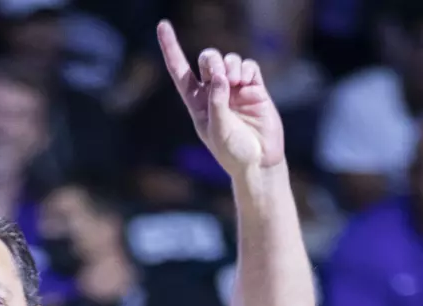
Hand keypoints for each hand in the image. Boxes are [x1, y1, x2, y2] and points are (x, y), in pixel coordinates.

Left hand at [156, 20, 285, 176]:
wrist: (259, 162)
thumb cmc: (234, 152)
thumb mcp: (218, 130)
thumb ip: (216, 101)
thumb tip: (219, 75)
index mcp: (197, 103)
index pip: (179, 70)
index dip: (171, 47)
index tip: (163, 25)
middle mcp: (214, 92)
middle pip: (207, 59)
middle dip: (212, 60)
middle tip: (220, 76)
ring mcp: (235, 89)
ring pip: (229, 60)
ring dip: (230, 66)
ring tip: (235, 83)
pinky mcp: (255, 88)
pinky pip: (248, 65)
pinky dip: (246, 69)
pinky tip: (246, 83)